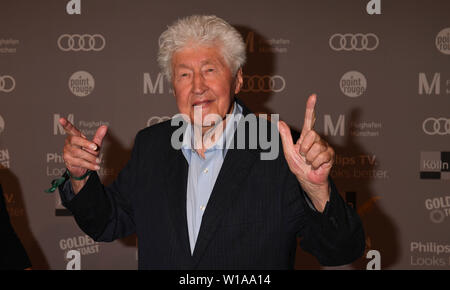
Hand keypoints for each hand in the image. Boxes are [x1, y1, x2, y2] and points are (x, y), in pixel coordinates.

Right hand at [60, 118, 107, 179]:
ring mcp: (67, 152)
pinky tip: (96, 167)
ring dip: (90, 157)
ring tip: (98, 161)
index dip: (66, 124)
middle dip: (86, 143)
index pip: (70, 129)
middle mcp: (69, 143)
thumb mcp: (95, 144)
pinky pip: (79, 162)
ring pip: (78, 153)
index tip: (61, 119)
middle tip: (96, 148)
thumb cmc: (88, 154)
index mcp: (75, 136)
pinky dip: (90, 165)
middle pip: (75, 140)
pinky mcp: (68, 160)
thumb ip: (98, 136)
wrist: (84, 169)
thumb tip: (105, 127)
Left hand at [278, 94, 334, 210]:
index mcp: (307, 137)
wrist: (308, 180)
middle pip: (312, 134)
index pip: (310, 120)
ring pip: (315, 147)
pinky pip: (321, 156)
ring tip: (310, 162)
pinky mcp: (330, 155)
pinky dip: (315, 163)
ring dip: (309, 157)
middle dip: (304, 147)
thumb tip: (279, 122)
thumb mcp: (288, 152)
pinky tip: (316, 166)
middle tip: (304, 156)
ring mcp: (325, 146)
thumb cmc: (299, 166)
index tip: (313, 96)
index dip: (310, 108)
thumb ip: (285, 137)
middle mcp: (317, 139)